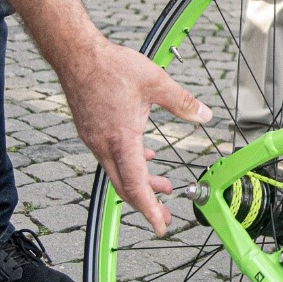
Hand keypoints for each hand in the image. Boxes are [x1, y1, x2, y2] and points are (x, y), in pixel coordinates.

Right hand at [60, 38, 211, 235]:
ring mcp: (94, 140)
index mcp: (121, 138)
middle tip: (166, 216)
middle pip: (125, 186)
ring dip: (141, 182)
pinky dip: (130, 164)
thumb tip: (205, 115)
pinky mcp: (91, 132)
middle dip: (147, 204)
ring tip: (164, 186)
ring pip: (118, 173)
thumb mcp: (156, 82)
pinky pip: (111, 158)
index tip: (160, 226)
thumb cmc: (111, 66)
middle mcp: (104, 145)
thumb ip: (182, 102)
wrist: (77, 55)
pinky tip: (145, 156)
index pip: (135, 184)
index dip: (149, 208)